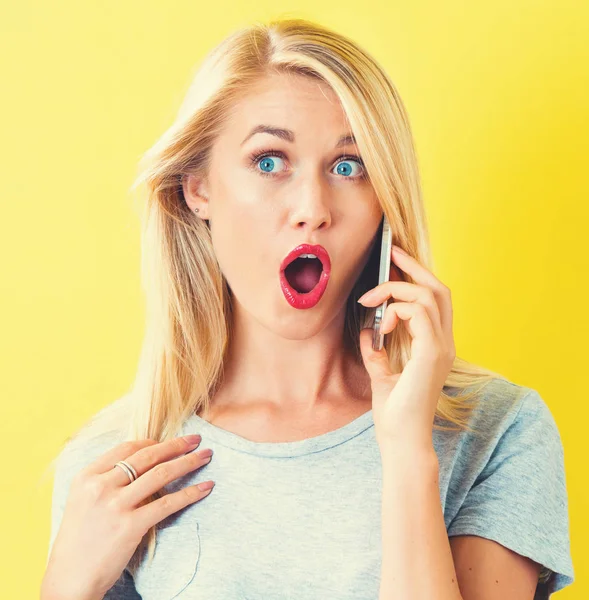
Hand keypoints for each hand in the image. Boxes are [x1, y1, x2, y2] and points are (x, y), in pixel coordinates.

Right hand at [41, 435, 213, 599]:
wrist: (70, 579)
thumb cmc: (79, 540)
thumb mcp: (82, 500)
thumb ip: (107, 479)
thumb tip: (142, 460)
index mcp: (86, 476)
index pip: (126, 448)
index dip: (152, 442)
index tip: (170, 442)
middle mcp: (100, 486)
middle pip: (147, 456)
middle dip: (176, 445)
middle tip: (196, 439)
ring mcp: (116, 506)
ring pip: (161, 474)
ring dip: (188, 462)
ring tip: (206, 455)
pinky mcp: (131, 526)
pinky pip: (168, 503)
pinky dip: (191, 493)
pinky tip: (206, 487)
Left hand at [357, 245, 455, 451]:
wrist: (401, 441)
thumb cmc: (394, 412)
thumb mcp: (381, 373)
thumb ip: (376, 350)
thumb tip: (366, 330)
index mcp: (436, 346)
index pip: (435, 300)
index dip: (417, 276)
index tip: (395, 260)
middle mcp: (444, 343)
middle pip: (439, 289)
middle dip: (414, 266)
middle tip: (391, 252)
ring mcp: (442, 347)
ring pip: (429, 295)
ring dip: (397, 289)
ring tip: (371, 300)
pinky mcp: (433, 353)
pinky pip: (419, 313)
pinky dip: (397, 309)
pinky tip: (381, 324)